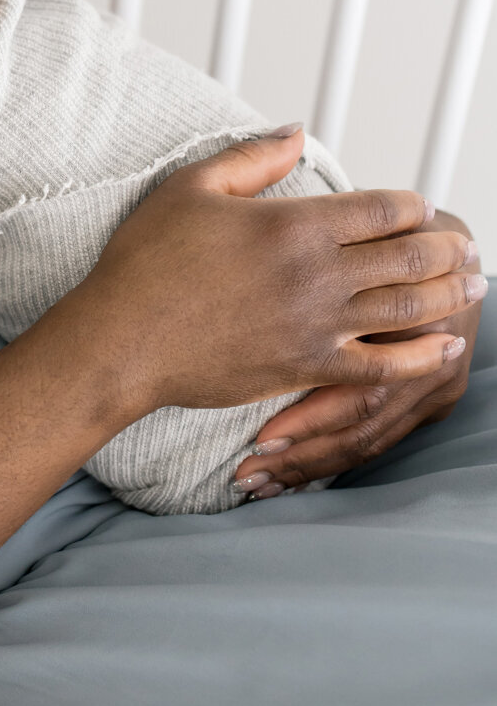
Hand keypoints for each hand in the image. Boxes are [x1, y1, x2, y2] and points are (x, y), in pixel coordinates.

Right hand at [73, 128, 479, 427]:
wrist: (122, 339)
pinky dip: (420, 357)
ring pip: (408, 308)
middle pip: (410, 256)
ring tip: (473, 286)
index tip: (419, 208)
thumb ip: (252, 158)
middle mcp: (316, 273)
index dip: (411, 206)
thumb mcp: (191, 188)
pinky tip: (444, 347)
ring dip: (449, 294)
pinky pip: (381, 366)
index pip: (382, 208)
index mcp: (293, 223)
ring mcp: (316, 324)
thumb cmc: (146, 262)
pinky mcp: (307, 366)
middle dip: (447, 248)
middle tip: (466, 245)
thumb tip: (296, 131)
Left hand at [232, 215, 483, 496]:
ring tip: (256, 481)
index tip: (255, 436)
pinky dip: (331, 459)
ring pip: (368, 439)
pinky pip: (378, 441)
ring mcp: (436, 383)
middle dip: (302, 450)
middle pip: (362, 418)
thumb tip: (264, 224)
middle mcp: (434, 356)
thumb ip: (328, 237)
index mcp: (415, 309)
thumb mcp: (372, 228)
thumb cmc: (395, 235)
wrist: (456, 249)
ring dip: (310, 462)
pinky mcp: (432, 402)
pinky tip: (288, 476)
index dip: (305, 414)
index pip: (360, 381)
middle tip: (249, 467)